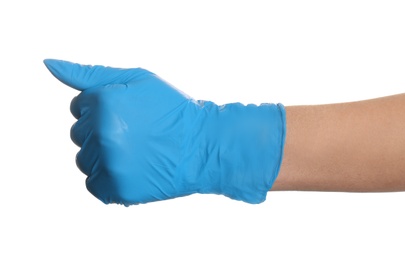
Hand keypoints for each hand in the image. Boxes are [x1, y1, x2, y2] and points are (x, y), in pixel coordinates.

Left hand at [44, 59, 285, 205]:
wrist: (204, 146)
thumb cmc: (172, 109)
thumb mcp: (137, 79)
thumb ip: (90, 74)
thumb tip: (48, 63)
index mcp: (104, 104)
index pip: (78, 106)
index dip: (105, 108)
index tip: (131, 114)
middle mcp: (103, 135)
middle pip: (79, 134)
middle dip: (102, 130)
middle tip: (137, 132)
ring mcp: (111, 165)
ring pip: (84, 160)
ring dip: (104, 155)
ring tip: (136, 151)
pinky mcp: (118, 190)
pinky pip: (94, 184)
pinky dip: (109, 178)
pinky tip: (132, 168)